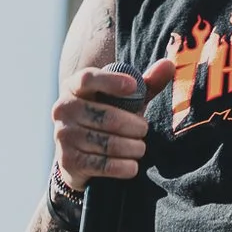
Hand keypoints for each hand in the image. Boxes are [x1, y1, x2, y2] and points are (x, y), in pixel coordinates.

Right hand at [51, 58, 175, 190]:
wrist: (77, 156)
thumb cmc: (106, 117)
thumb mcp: (124, 100)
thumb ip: (146, 84)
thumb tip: (169, 65)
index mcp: (74, 87)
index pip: (88, 78)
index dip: (111, 81)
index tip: (133, 87)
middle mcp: (63, 108)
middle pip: (106, 116)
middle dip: (134, 126)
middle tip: (144, 130)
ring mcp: (63, 135)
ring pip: (108, 143)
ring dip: (132, 148)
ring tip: (140, 148)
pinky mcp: (68, 161)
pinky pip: (103, 165)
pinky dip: (124, 167)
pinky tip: (132, 166)